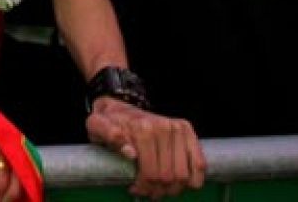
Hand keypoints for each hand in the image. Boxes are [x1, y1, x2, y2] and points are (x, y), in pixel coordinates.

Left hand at [85, 98, 205, 197]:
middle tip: (147, 192)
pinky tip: (181, 184)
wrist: (120, 105)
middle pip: (168, 177)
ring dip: (173, 189)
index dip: (143, 188)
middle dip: (156, 191)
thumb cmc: (109, 121)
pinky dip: (194, 180)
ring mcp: (177, 128)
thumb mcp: (97, 126)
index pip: (151, 173)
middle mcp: (164, 127)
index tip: (135, 189)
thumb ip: (108, 135)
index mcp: (143, 129)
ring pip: (184, 175)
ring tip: (160, 188)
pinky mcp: (187, 131)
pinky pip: (200, 164)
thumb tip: (130, 152)